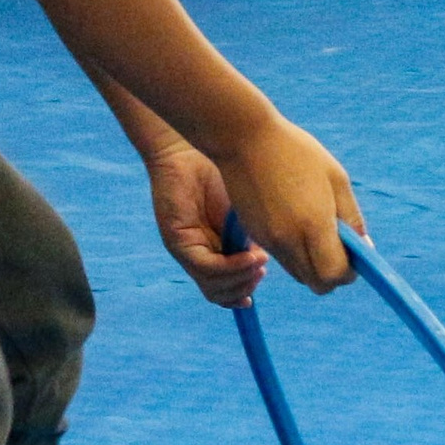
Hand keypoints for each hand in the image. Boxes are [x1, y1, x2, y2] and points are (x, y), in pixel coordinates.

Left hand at [144, 144, 268, 307]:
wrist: (188, 150)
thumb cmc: (217, 174)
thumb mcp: (242, 212)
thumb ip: (250, 237)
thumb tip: (266, 261)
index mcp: (212, 250)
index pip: (224, 288)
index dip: (243, 293)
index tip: (261, 280)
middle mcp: (197, 255)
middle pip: (220, 294)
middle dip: (245, 288)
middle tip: (263, 270)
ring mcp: (186, 251)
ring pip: (213, 287)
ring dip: (241, 279)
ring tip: (260, 262)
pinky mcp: (178, 243)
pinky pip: (206, 267)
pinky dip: (232, 267)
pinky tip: (251, 256)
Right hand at [211, 113, 359, 293]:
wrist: (244, 139)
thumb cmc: (297, 152)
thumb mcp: (335, 178)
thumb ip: (352, 218)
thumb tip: (364, 248)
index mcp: (314, 225)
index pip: (335, 276)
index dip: (349, 272)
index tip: (353, 254)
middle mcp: (290, 241)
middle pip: (317, 284)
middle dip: (332, 274)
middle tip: (337, 246)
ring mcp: (269, 241)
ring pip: (298, 274)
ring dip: (313, 264)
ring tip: (315, 229)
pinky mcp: (256, 236)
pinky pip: (282, 259)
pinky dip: (295, 252)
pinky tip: (295, 221)